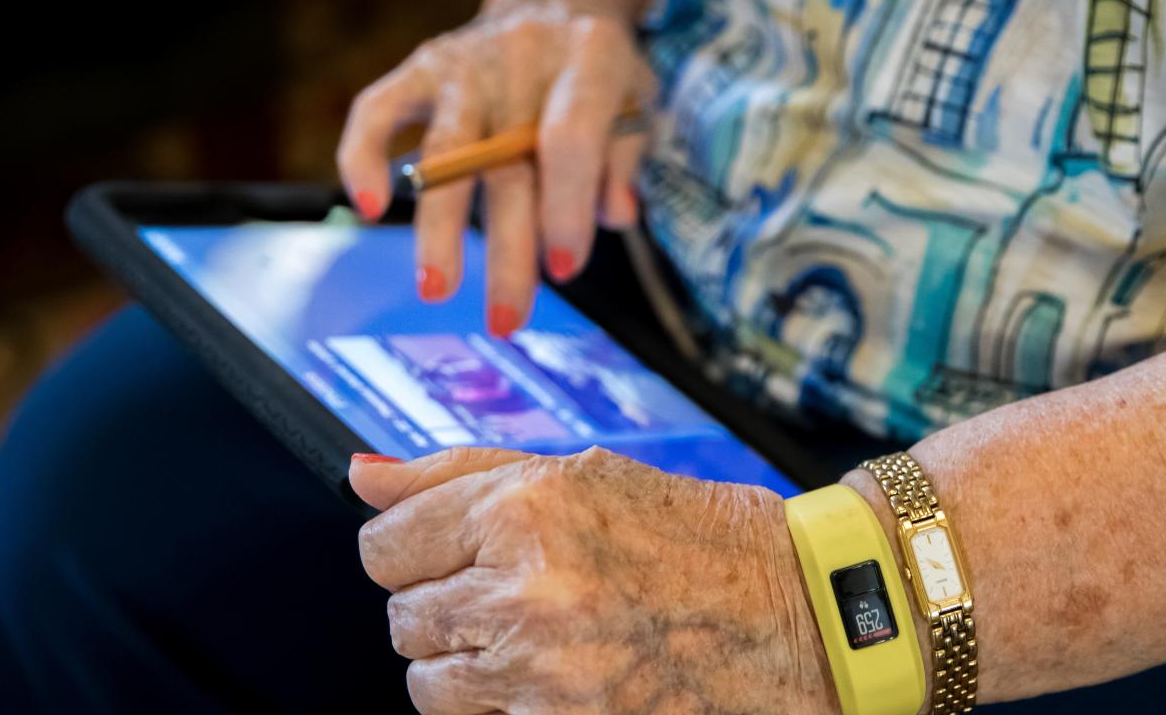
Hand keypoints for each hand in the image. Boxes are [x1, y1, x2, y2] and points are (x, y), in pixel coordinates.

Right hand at [335, 0, 654, 336]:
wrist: (553, 4)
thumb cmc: (596, 72)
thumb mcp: (636, 103)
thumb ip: (624, 160)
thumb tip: (611, 215)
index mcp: (588, 60)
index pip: (570, 139)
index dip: (566, 208)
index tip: (564, 269)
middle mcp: (522, 56)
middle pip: (506, 161)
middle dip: (507, 249)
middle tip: (506, 317)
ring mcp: (465, 64)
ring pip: (444, 151)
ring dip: (438, 228)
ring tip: (436, 288)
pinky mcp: (419, 68)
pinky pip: (377, 110)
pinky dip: (362, 156)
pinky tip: (367, 207)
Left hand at [351, 447, 835, 713]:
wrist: (805, 616)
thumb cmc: (699, 537)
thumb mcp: (582, 474)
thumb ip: (459, 474)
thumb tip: (360, 478)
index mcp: (526, 509)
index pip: (384, 547)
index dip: (420, 550)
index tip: (460, 553)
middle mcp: (526, 591)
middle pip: (402, 620)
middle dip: (450, 608)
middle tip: (521, 594)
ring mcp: (544, 674)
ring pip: (429, 684)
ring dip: (471, 666)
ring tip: (543, 639)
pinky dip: (510, 706)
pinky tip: (567, 677)